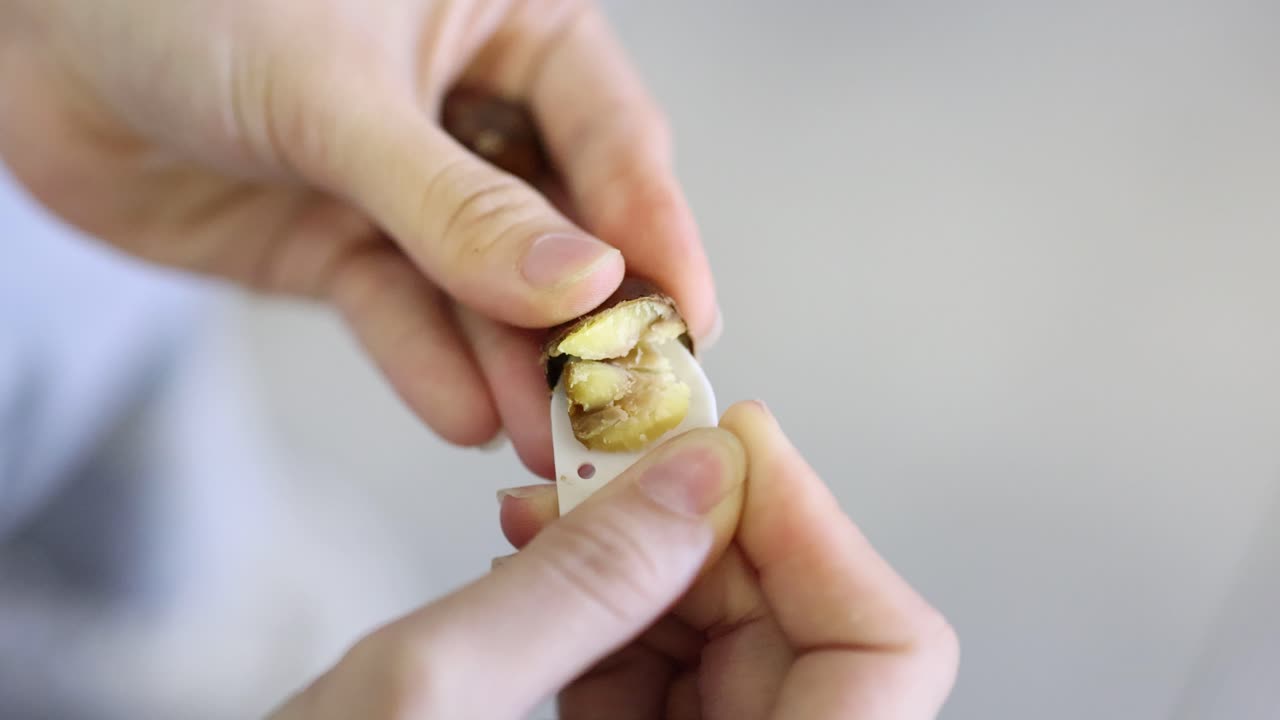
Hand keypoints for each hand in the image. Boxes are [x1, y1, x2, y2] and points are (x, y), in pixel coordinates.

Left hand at [0, 0, 717, 474]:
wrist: (28, 40)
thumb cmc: (184, 1)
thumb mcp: (337, 94)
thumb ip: (456, 202)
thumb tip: (583, 287)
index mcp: (510, 26)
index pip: (614, 140)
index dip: (654, 234)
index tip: (690, 324)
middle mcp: (473, 108)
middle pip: (560, 229)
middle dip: (585, 324)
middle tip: (620, 412)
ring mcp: (409, 187)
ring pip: (483, 287)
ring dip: (513, 364)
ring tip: (548, 441)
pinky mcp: (343, 247)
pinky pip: (396, 311)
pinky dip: (426, 364)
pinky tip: (465, 416)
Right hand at [270, 402, 957, 718]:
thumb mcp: (427, 694)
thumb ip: (581, 582)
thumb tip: (700, 471)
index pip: (885, 658)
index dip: (821, 531)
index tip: (736, 446)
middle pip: (811, 640)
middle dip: (717, 529)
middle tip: (625, 457)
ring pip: (740, 650)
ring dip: (659, 557)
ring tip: (555, 505)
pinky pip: (672, 680)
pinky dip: (619, 605)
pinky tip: (545, 557)